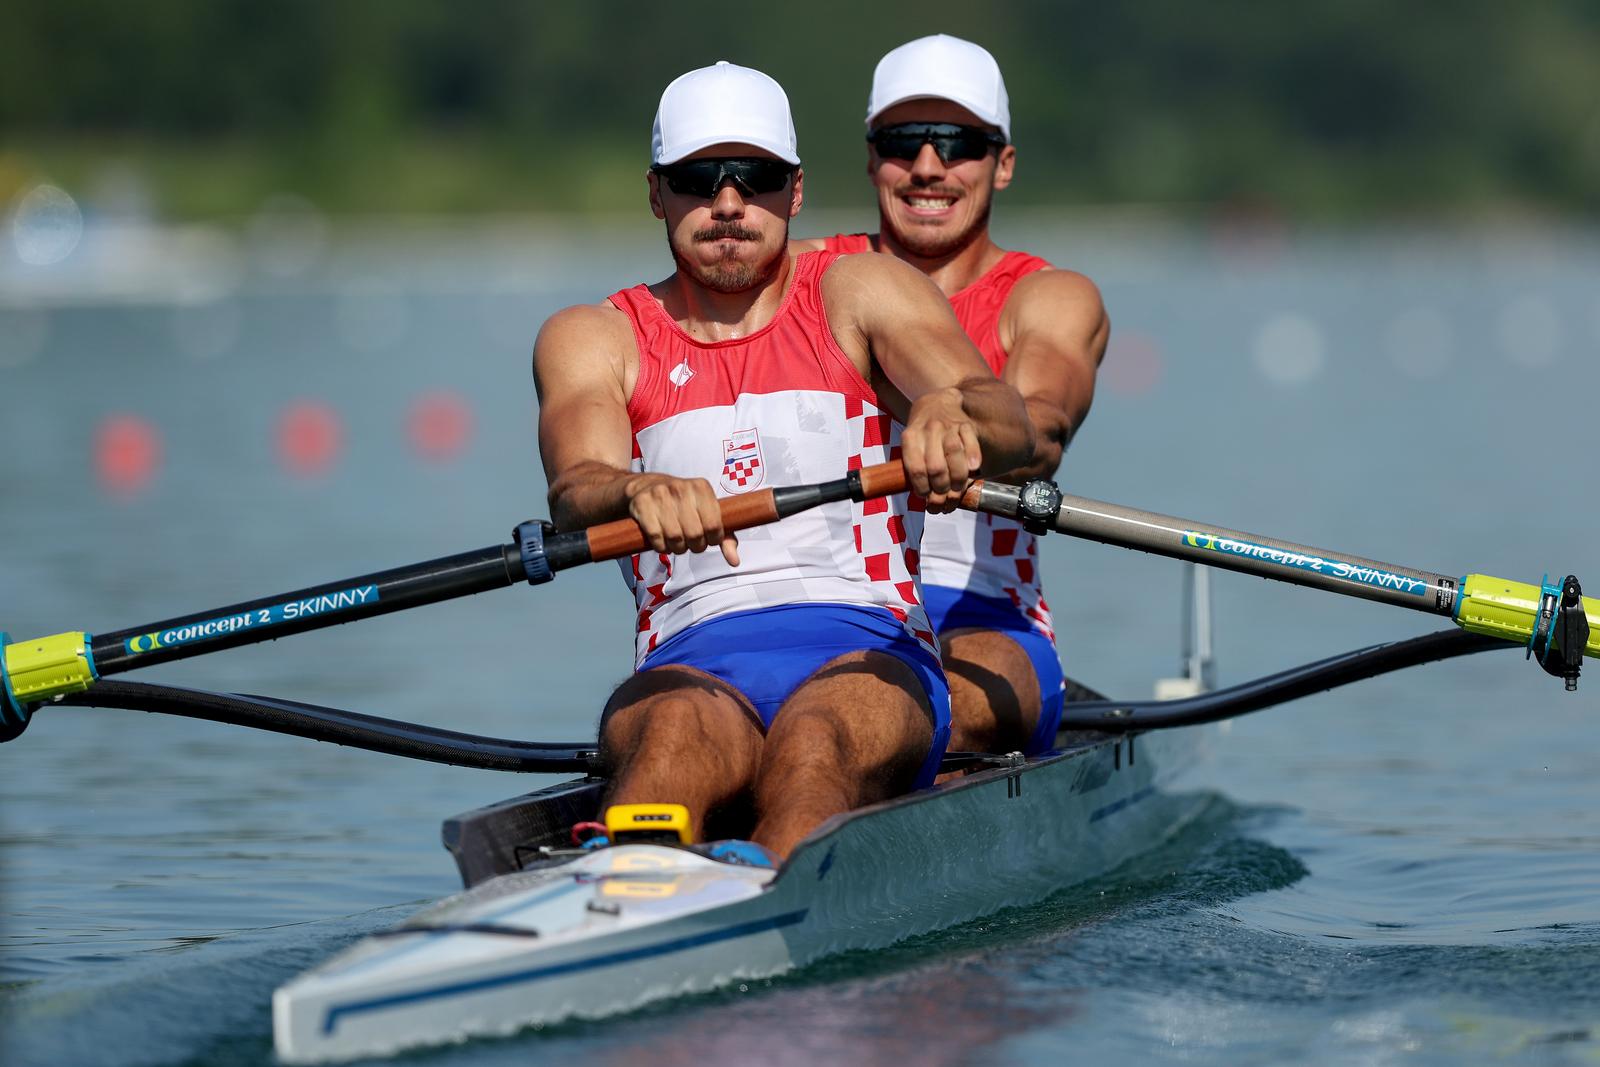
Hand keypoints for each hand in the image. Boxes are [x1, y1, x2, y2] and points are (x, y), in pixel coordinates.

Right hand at [625, 473, 739, 565]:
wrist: (644, 487)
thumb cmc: (681, 505)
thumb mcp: (706, 513)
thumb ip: (725, 536)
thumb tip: (734, 561)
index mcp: (701, 487)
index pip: (714, 526)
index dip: (712, 540)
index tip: (707, 538)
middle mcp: (681, 487)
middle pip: (695, 534)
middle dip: (695, 546)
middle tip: (691, 543)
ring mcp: (660, 494)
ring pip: (675, 538)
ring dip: (677, 549)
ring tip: (677, 542)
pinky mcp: (642, 503)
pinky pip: (656, 538)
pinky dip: (661, 547)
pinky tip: (662, 541)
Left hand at [900, 387, 981, 512]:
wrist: (938, 403)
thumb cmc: (923, 434)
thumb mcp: (911, 446)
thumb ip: (917, 469)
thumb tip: (930, 502)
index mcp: (910, 438)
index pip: (916, 470)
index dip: (923, 489)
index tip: (927, 498)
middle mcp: (928, 430)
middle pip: (936, 466)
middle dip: (942, 488)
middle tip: (945, 497)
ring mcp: (947, 425)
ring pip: (954, 453)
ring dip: (958, 478)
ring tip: (958, 489)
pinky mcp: (965, 423)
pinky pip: (971, 440)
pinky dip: (974, 455)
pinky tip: (975, 469)